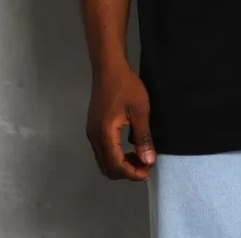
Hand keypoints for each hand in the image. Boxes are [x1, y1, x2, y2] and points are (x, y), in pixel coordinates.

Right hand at [86, 61, 155, 180]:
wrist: (108, 67)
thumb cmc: (126, 86)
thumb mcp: (139, 110)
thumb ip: (143, 137)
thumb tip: (149, 161)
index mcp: (105, 134)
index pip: (116, 165)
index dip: (132, 173)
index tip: (148, 172)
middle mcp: (94, 137)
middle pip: (107, 168)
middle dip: (127, 172)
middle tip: (145, 166)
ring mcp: (91, 132)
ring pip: (104, 160)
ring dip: (121, 164)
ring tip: (139, 157)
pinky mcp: (93, 127)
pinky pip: (102, 150)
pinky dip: (115, 155)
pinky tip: (128, 148)